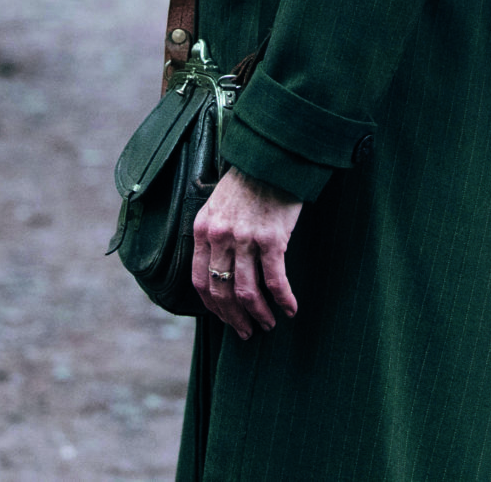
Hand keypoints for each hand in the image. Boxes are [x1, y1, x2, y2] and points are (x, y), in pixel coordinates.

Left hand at [192, 167, 303, 338]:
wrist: (273, 158)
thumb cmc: (250, 182)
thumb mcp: (219, 205)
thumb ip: (216, 235)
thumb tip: (223, 269)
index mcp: (203, 230)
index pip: (200, 281)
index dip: (213, 307)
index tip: (225, 319)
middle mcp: (219, 237)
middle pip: (221, 292)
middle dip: (234, 318)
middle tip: (247, 332)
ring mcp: (244, 239)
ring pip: (246, 292)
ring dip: (258, 315)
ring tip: (269, 325)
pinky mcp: (271, 239)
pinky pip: (274, 280)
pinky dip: (282, 300)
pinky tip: (290, 309)